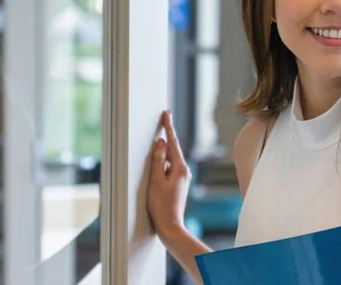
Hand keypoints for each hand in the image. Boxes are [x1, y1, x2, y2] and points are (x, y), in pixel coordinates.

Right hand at [147, 110, 191, 241]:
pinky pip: (169, 168)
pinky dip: (163, 163)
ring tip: (158, 142)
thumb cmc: (161, 205)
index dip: (169, 127)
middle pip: (173, 149)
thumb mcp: (156, 180)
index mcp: (180, 168)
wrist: (170, 226)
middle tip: (163, 119)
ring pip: (171, 159)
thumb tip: (161, 143)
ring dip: (164, 152)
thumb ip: (158, 160)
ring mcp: (182, 178)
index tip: (167, 114)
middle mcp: (184, 171)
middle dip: (167, 136)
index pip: (173, 142)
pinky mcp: (177, 184)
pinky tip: (157, 164)